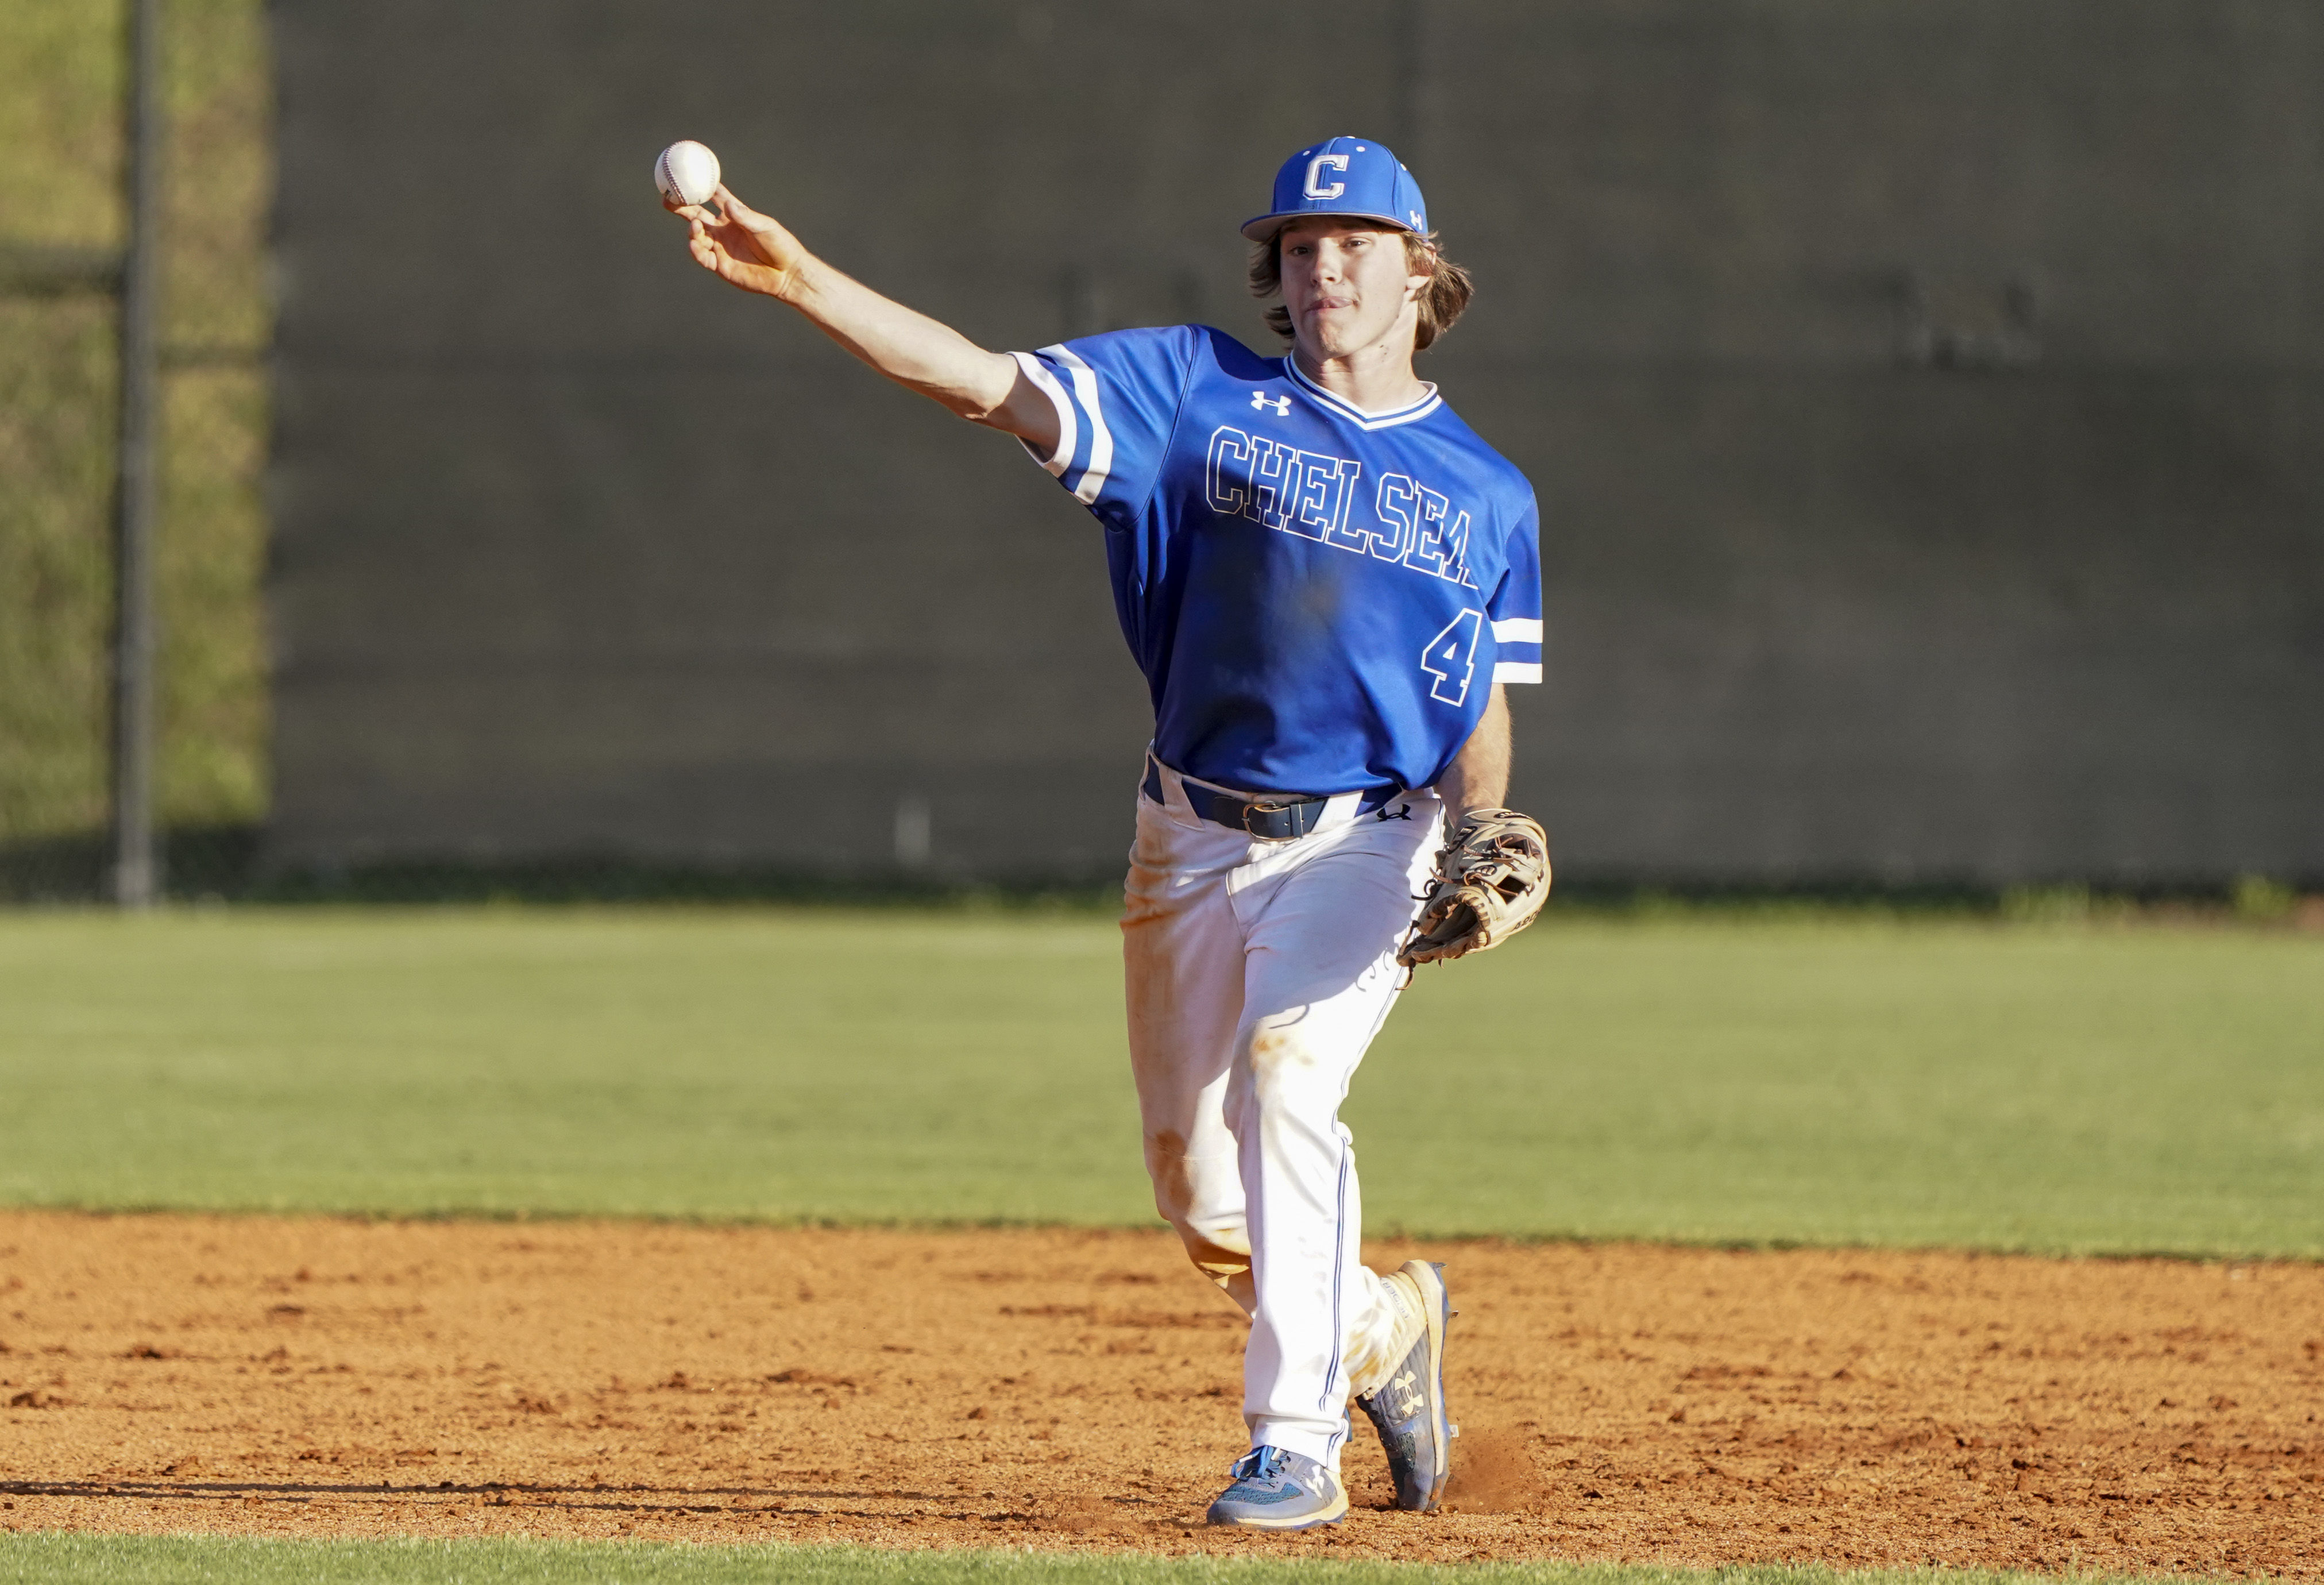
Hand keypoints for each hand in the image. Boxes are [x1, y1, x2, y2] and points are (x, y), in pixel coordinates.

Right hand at [668, 184, 806, 300]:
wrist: (787, 274)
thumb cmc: (780, 245)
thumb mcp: (764, 228)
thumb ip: (745, 217)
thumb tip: (729, 205)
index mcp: (734, 216)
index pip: (715, 196)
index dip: (702, 186)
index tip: (688, 175)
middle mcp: (724, 230)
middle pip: (696, 214)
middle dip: (681, 206)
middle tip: (668, 198)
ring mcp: (720, 247)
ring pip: (697, 236)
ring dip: (692, 229)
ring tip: (695, 225)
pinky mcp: (720, 265)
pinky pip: (702, 257)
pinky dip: (696, 250)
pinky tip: (694, 244)